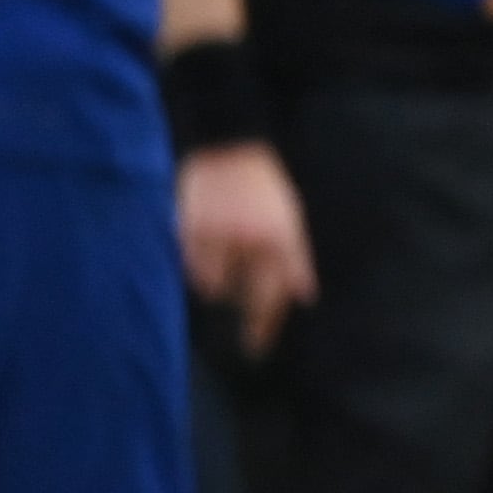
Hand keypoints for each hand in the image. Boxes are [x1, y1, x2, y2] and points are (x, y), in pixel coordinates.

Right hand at [176, 140, 313, 353]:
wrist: (230, 145)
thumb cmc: (264, 189)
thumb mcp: (290, 220)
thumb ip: (296, 260)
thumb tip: (304, 296)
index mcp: (280, 238)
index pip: (274, 293)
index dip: (263, 324)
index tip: (255, 347)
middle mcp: (251, 239)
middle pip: (243, 294)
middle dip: (245, 312)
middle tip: (246, 329)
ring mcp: (218, 233)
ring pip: (211, 284)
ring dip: (216, 281)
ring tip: (222, 256)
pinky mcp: (188, 227)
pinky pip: (188, 265)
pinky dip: (194, 264)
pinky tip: (201, 247)